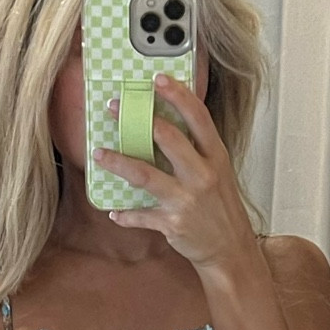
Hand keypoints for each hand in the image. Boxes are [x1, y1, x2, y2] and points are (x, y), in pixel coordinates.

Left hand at [95, 74, 259, 276]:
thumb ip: (196, 151)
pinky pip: (141, 216)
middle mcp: (202, 175)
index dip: (177, 95)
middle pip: (168, 138)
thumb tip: (164, 128)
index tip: (158, 80)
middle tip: (114, 110)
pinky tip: (114, 211)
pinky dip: (125, 214)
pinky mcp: (173, 224)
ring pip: (145, 175)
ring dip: (118, 162)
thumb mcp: (218, 173)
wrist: (230, 249)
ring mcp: (187, 200)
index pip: (198, 117)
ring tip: (99, 154)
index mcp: (215, 157)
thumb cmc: (221, 209)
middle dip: (138, 120)